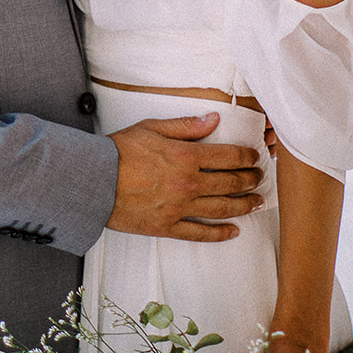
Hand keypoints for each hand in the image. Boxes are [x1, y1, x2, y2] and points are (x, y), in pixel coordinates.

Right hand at [106, 114, 263, 239]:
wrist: (93, 182)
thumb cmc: (118, 152)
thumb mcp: (151, 128)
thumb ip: (185, 126)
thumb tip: (213, 119)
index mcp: (186, 156)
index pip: (228, 156)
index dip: (246, 156)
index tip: (254, 157)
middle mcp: (188, 184)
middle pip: (231, 183)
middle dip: (250, 180)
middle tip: (259, 178)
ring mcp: (180, 208)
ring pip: (222, 209)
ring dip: (244, 205)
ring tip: (256, 202)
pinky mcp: (167, 226)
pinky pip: (199, 233)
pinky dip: (220, 233)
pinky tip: (234, 231)